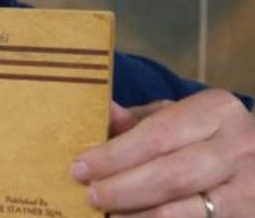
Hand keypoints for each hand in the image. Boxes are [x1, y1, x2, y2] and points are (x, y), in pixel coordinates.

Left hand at [70, 89, 254, 216]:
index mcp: (217, 111)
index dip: (115, 155)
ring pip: (186, 211)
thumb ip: (140, 121)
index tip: (80, 167)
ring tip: (109, 214)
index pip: (157, 135)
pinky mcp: (247, 216)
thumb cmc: (206, 135)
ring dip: (139, 215)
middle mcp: (239, 148)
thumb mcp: (179, 117)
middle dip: (123, 189)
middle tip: (91, 195)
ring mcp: (248, 187)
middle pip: (172, 175)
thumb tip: (103, 111)